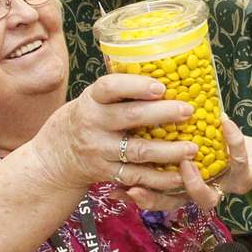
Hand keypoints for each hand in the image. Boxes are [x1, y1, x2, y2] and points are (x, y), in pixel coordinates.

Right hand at [32, 74, 200, 194]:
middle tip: (189, 111)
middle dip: (162, 114)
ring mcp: (100, 150)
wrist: (58, 154)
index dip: (136, 86)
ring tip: (193, 147)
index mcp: (92, 99)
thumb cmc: (90, 117)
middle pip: (130, 117)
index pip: (110, 87)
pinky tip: (181, 174)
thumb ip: (123, 91)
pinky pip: (137, 177)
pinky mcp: (107, 173)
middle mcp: (94, 124)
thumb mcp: (96, 98)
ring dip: (168, 150)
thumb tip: (169, 73)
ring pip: (138, 151)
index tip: (161, 86)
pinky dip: (160, 178)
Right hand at [126, 117, 251, 212]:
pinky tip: (224, 121)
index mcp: (183, 185)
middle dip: (156, 198)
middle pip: (175, 204)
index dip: (138, 197)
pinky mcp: (246, 173)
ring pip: (206, 196)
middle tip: (142, 185)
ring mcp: (222, 187)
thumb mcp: (188, 141)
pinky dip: (233, 139)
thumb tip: (125, 131)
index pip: (156, 198)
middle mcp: (200, 192)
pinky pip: (238, 157)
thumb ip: (163, 143)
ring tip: (185, 158)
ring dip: (193, 181)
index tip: (120, 189)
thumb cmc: (216, 145)